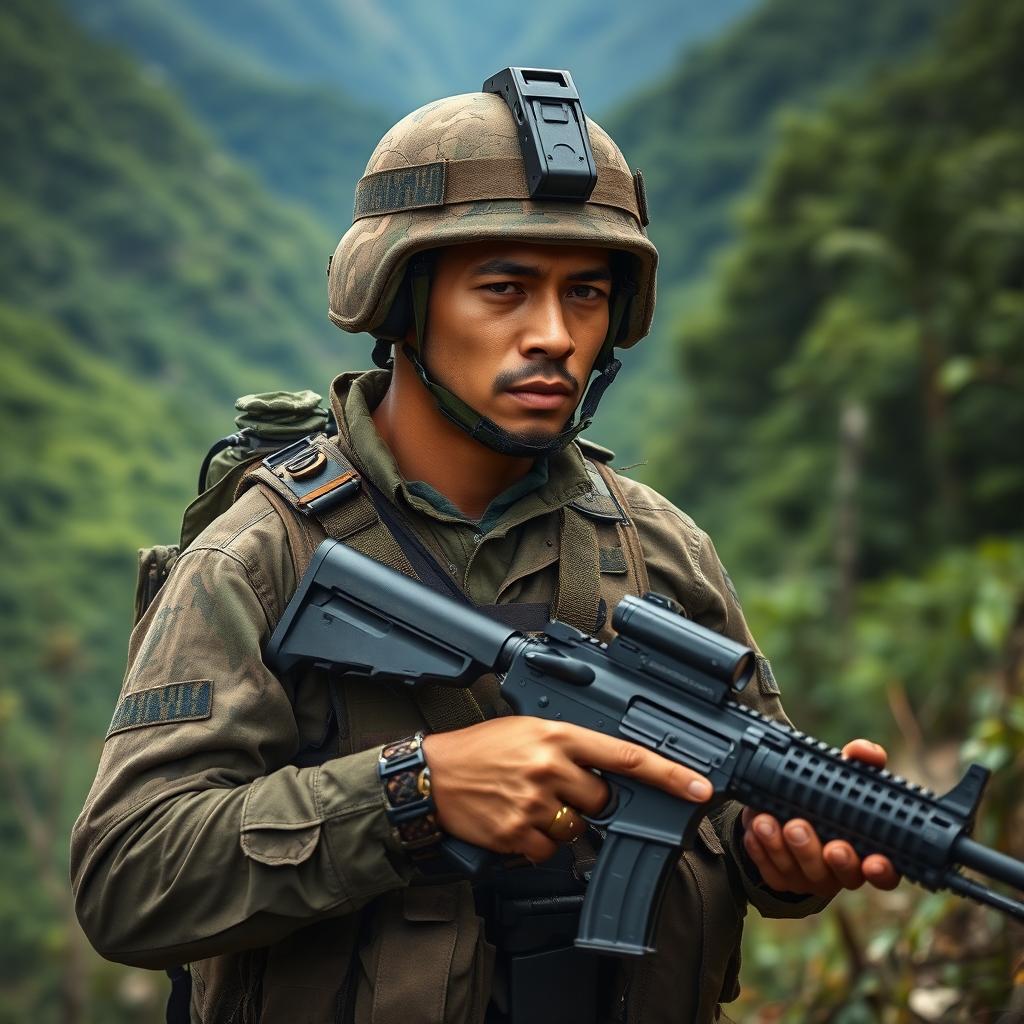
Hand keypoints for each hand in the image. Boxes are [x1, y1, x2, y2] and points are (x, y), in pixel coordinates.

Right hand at [422, 717, 713, 862]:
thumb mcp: (527, 730)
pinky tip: (513, 821)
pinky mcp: (516, 833)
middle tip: (555, 788)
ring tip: (526, 802)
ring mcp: (533, 803)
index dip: (668, 774)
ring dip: (560, 824)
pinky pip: (548, 852)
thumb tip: (607, 773)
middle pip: (602, 802)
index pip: (625, 755)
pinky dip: (535, 844)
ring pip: (576, 830)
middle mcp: (549, 767)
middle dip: (588, 802)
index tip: (699, 788)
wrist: (431, 775)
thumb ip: (569, 746)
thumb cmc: (481, 749)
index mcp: (556, 734)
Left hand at [741, 738, 901, 897]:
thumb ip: (859, 762)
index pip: (885, 873)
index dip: (882, 871)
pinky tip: (753, 831)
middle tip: (798, 827)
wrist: (789, 808)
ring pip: (798, 871)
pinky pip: (770, 871)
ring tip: (765, 820)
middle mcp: (842, 872)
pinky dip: (760, 850)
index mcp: (867, 852)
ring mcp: (812, 879)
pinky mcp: (783, 880)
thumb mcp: (845, 776)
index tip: (872, 861)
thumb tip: (865, 750)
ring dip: (779, 846)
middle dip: (815, 852)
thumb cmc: (829, 797)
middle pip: (836, 875)